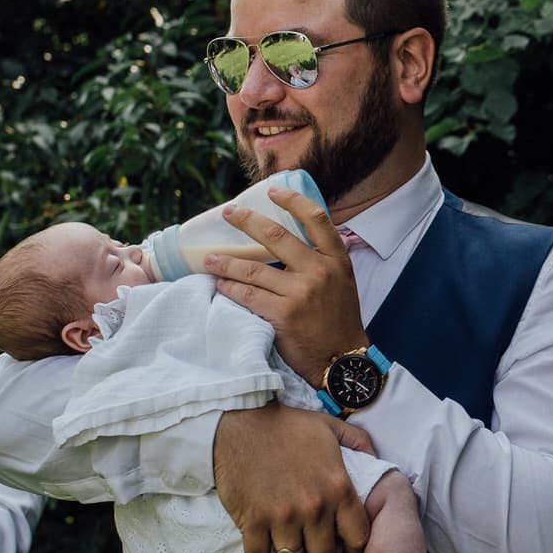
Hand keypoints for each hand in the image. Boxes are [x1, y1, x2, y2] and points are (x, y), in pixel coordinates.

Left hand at [205, 190, 366, 386]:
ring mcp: (300, 293)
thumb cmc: (339, 321)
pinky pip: (246, 295)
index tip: (271, 191)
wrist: (343, 361)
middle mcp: (319, 271)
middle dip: (245, 221)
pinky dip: (229, 288)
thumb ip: (321, 259)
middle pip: (274, 236)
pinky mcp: (282, 314)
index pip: (315, 218)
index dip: (291, 201)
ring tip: (209, 259)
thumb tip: (289, 240)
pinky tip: (219, 285)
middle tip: (228, 213)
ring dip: (225, 262)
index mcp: (337, 259)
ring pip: (251, 269)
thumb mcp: (342, 282)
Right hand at [211, 402, 374, 552]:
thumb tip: (377, 458)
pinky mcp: (252, 522)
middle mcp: (314, 508)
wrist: (239, 423)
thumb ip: (359, 442)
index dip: (356, 551)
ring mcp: (282, 518)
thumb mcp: (331, 426)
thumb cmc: (286, 425)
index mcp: (338, 487)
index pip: (358, 536)